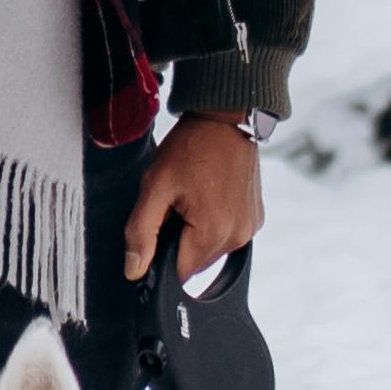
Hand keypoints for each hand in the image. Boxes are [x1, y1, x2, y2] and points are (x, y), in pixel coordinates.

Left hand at [125, 111, 261, 288]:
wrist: (225, 117)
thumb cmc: (190, 146)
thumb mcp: (156, 186)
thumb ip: (141, 232)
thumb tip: (135, 272)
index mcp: (213, 233)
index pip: (178, 272)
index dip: (161, 252)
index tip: (161, 221)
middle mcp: (238, 237)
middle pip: (195, 262)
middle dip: (179, 240)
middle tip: (176, 202)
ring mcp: (250, 228)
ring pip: (210, 250)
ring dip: (197, 232)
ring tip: (193, 195)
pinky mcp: (256, 218)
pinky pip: (227, 235)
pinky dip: (214, 223)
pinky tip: (209, 195)